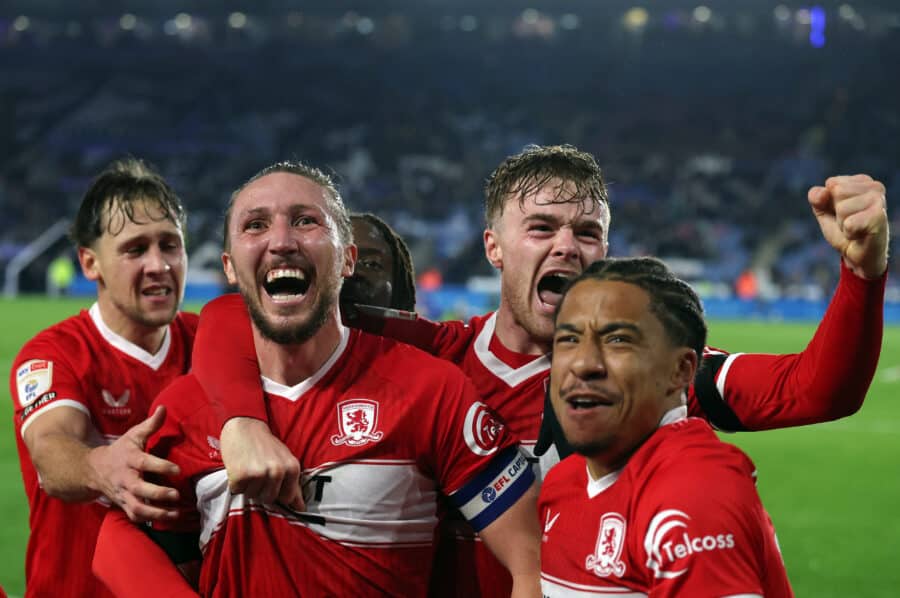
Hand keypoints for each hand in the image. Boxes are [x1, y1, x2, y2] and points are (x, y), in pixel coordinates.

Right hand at [87, 406, 180, 521]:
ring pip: (137, 508)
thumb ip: (151, 424)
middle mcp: (126, 478)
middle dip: (157, 494)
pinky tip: (167, 518)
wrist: (93, 470)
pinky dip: (149, 519)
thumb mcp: (133, 435)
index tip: (178, 470)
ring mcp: (124, 494)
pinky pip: (135, 516)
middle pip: (139, 489)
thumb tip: (164, 408)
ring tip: (175, 513)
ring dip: (156, 513)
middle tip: (176, 495)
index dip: (160, 466)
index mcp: (130, 459)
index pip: (144, 463)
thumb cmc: (121, 450)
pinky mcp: (124, 505)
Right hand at [220, 417, 303, 509]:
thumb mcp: (285, 460)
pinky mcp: (241, 475)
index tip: (271, 483)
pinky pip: (237, 490)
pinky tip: (239, 467)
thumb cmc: (266, 444)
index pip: (287, 497)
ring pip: (252, 496)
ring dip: (248, 486)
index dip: (277, 492)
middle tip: (258, 472)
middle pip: (268, 499)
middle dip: (261, 490)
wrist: (245, 425)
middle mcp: (278, 471)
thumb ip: (292, 483)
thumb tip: (301, 509)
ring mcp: (259, 473)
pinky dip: (236, 482)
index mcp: (292, 468)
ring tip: (249, 467)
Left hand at [808, 174, 888, 278]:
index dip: (829, 202)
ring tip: (855, 228)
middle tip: (849, 222)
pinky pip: (849, 223)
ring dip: (843, 224)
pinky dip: (849, 233)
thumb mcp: (824, 211)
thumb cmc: (842, 230)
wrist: (857, 255)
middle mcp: (875, 187)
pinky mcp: (880, 217)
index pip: (831, 183)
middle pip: (837, 192)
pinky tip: (860, 234)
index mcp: (862, 181)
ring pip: (842, 208)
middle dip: (837, 213)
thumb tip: (823, 192)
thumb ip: (816, 197)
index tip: (843, 213)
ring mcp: (880, 201)